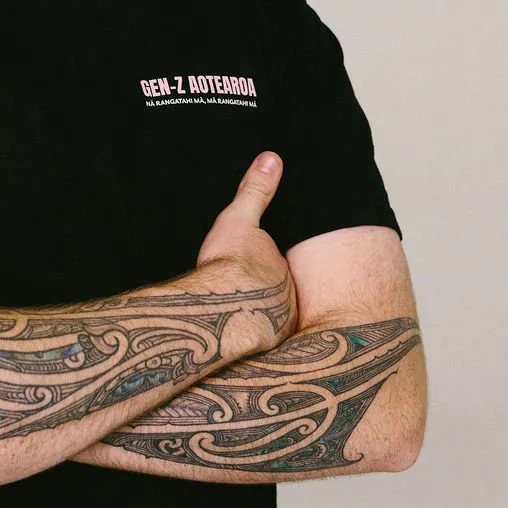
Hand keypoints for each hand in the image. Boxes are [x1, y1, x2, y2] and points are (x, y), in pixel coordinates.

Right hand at [193, 152, 296, 342]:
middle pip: (275, 293)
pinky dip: (249, 339)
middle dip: (263, 295)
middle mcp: (287, 296)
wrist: (220, 309)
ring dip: (259, 320)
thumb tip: (271, 159)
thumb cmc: (228, 265)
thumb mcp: (238, 220)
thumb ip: (255, 191)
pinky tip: (233, 340)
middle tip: (243, 296)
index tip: (243, 269)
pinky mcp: (265, 347)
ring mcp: (278, 323)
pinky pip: (259, 341)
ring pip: (270, 319)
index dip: (258, 266)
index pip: (273, 265)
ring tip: (238, 321)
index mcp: (280, 267)